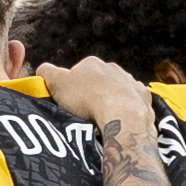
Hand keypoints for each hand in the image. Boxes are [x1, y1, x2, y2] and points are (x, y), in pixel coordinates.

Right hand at [44, 55, 164, 150]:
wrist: (122, 117)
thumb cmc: (87, 99)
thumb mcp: (57, 84)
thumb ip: (47, 73)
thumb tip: (42, 69)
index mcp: (92, 63)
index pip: (77, 72)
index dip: (71, 88)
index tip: (69, 102)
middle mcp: (114, 69)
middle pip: (98, 81)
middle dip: (92, 94)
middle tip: (84, 112)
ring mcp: (131, 83)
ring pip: (117, 91)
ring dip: (111, 102)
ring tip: (102, 119)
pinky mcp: (144, 99)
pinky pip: (133, 104)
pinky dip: (126, 111)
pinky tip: (120, 122)